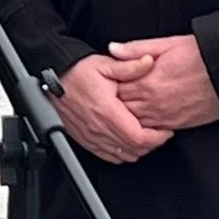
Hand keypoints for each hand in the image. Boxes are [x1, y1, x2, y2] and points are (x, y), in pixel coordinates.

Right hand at [54, 53, 172, 164]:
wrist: (53, 78)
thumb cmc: (77, 71)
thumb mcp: (105, 64)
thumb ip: (130, 65)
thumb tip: (149, 61)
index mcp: (106, 110)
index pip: (138, 137)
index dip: (156, 138)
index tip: (165, 131)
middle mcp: (98, 127)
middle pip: (132, 150)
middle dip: (151, 144)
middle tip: (159, 133)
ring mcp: (90, 136)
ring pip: (121, 156)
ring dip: (137, 151)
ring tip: (145, 138)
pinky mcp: (84, 139)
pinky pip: (107, 156)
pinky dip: (121, 154)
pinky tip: (126, 144)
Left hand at [109, 35, 218, 132]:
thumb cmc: (199, 56)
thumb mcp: (165, 44)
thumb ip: (135, 49)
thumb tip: (113, 49)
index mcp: (148, 81)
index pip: (116, 89)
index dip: (109, 86)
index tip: (106, 82)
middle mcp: (154, 102)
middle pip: (123, 108)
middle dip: (115, 103)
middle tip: (108, 99)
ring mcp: (165, 116)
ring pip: (136, 122)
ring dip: (128, 117)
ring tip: (121, 111)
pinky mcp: (178, 125)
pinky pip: (153, 132)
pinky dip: (144, 128)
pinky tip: (140, 122)